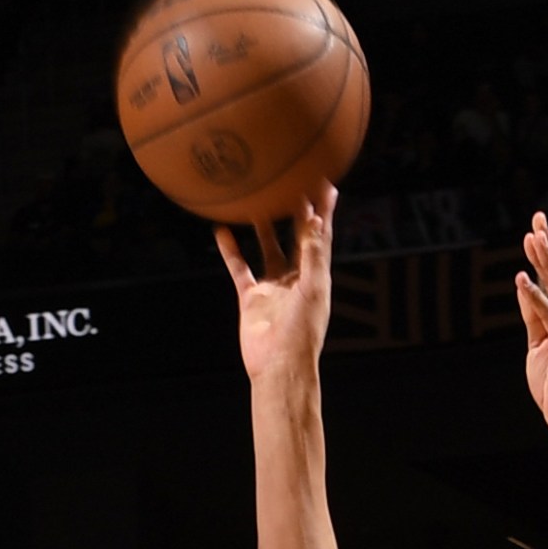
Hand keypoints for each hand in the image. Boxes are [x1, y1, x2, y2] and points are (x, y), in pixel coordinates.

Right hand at [215, 193, 333, 380]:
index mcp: (316, 277)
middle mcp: (296, 279)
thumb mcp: (313, 288)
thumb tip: (315, 219)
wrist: (278, 366)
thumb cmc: (302, 332)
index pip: (321, 238)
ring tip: (258, 201)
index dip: (324, 212)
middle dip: (296, 213)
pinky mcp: (251, 297)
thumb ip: (313, 253)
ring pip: (268, 250)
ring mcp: (273, 287)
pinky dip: (231, 250)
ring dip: (264, 228)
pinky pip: (239, 268)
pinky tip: (222, 230)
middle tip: (291, 183)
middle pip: (297, 238)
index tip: (325, 185)